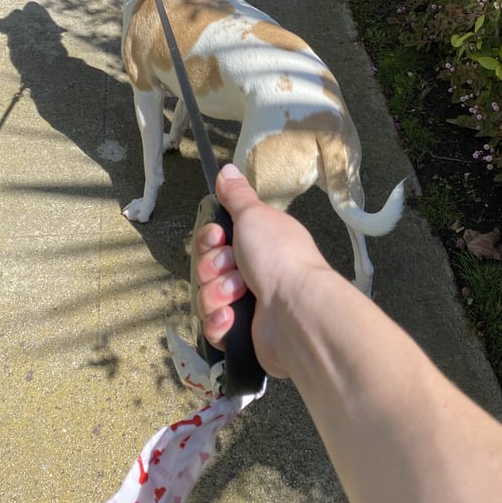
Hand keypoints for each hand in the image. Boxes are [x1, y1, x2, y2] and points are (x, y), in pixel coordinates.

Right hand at [193, 164, 328, 377]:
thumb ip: (236, 196)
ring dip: (217, 294)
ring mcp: (247, 304)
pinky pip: (213, 326)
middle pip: (206, 267)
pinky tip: (233, 319)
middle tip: (234, 268)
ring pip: (205, 297)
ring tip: (238, 296)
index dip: (209, 239)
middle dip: (213, 268)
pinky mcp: (242, 334)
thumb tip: (226, 169)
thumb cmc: (278, 257)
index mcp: (257, 242)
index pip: (214, 239)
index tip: (219, 237)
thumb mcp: (254, 216)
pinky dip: (220, 322)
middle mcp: (253, 271)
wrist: (296, 312)